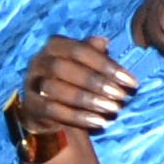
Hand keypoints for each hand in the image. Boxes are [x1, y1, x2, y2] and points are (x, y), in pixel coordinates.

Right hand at [12, 34, 140, 148]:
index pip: (80, 50)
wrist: (48, 108)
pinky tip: (100, 122)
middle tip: (122, 96)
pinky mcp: (31, 106)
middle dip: (97, 82)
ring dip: (89, 100)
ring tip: (113, 109)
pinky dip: (79, 117)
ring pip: (58, 90)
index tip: (131, 82)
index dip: (107, 65)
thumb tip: (104, 40)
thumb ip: (94, 53)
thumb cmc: (73, 80)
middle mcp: (39, 61)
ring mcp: (32, 84)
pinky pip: (53, 111)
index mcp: (54, 45)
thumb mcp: (85, 64)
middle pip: (66, 68)